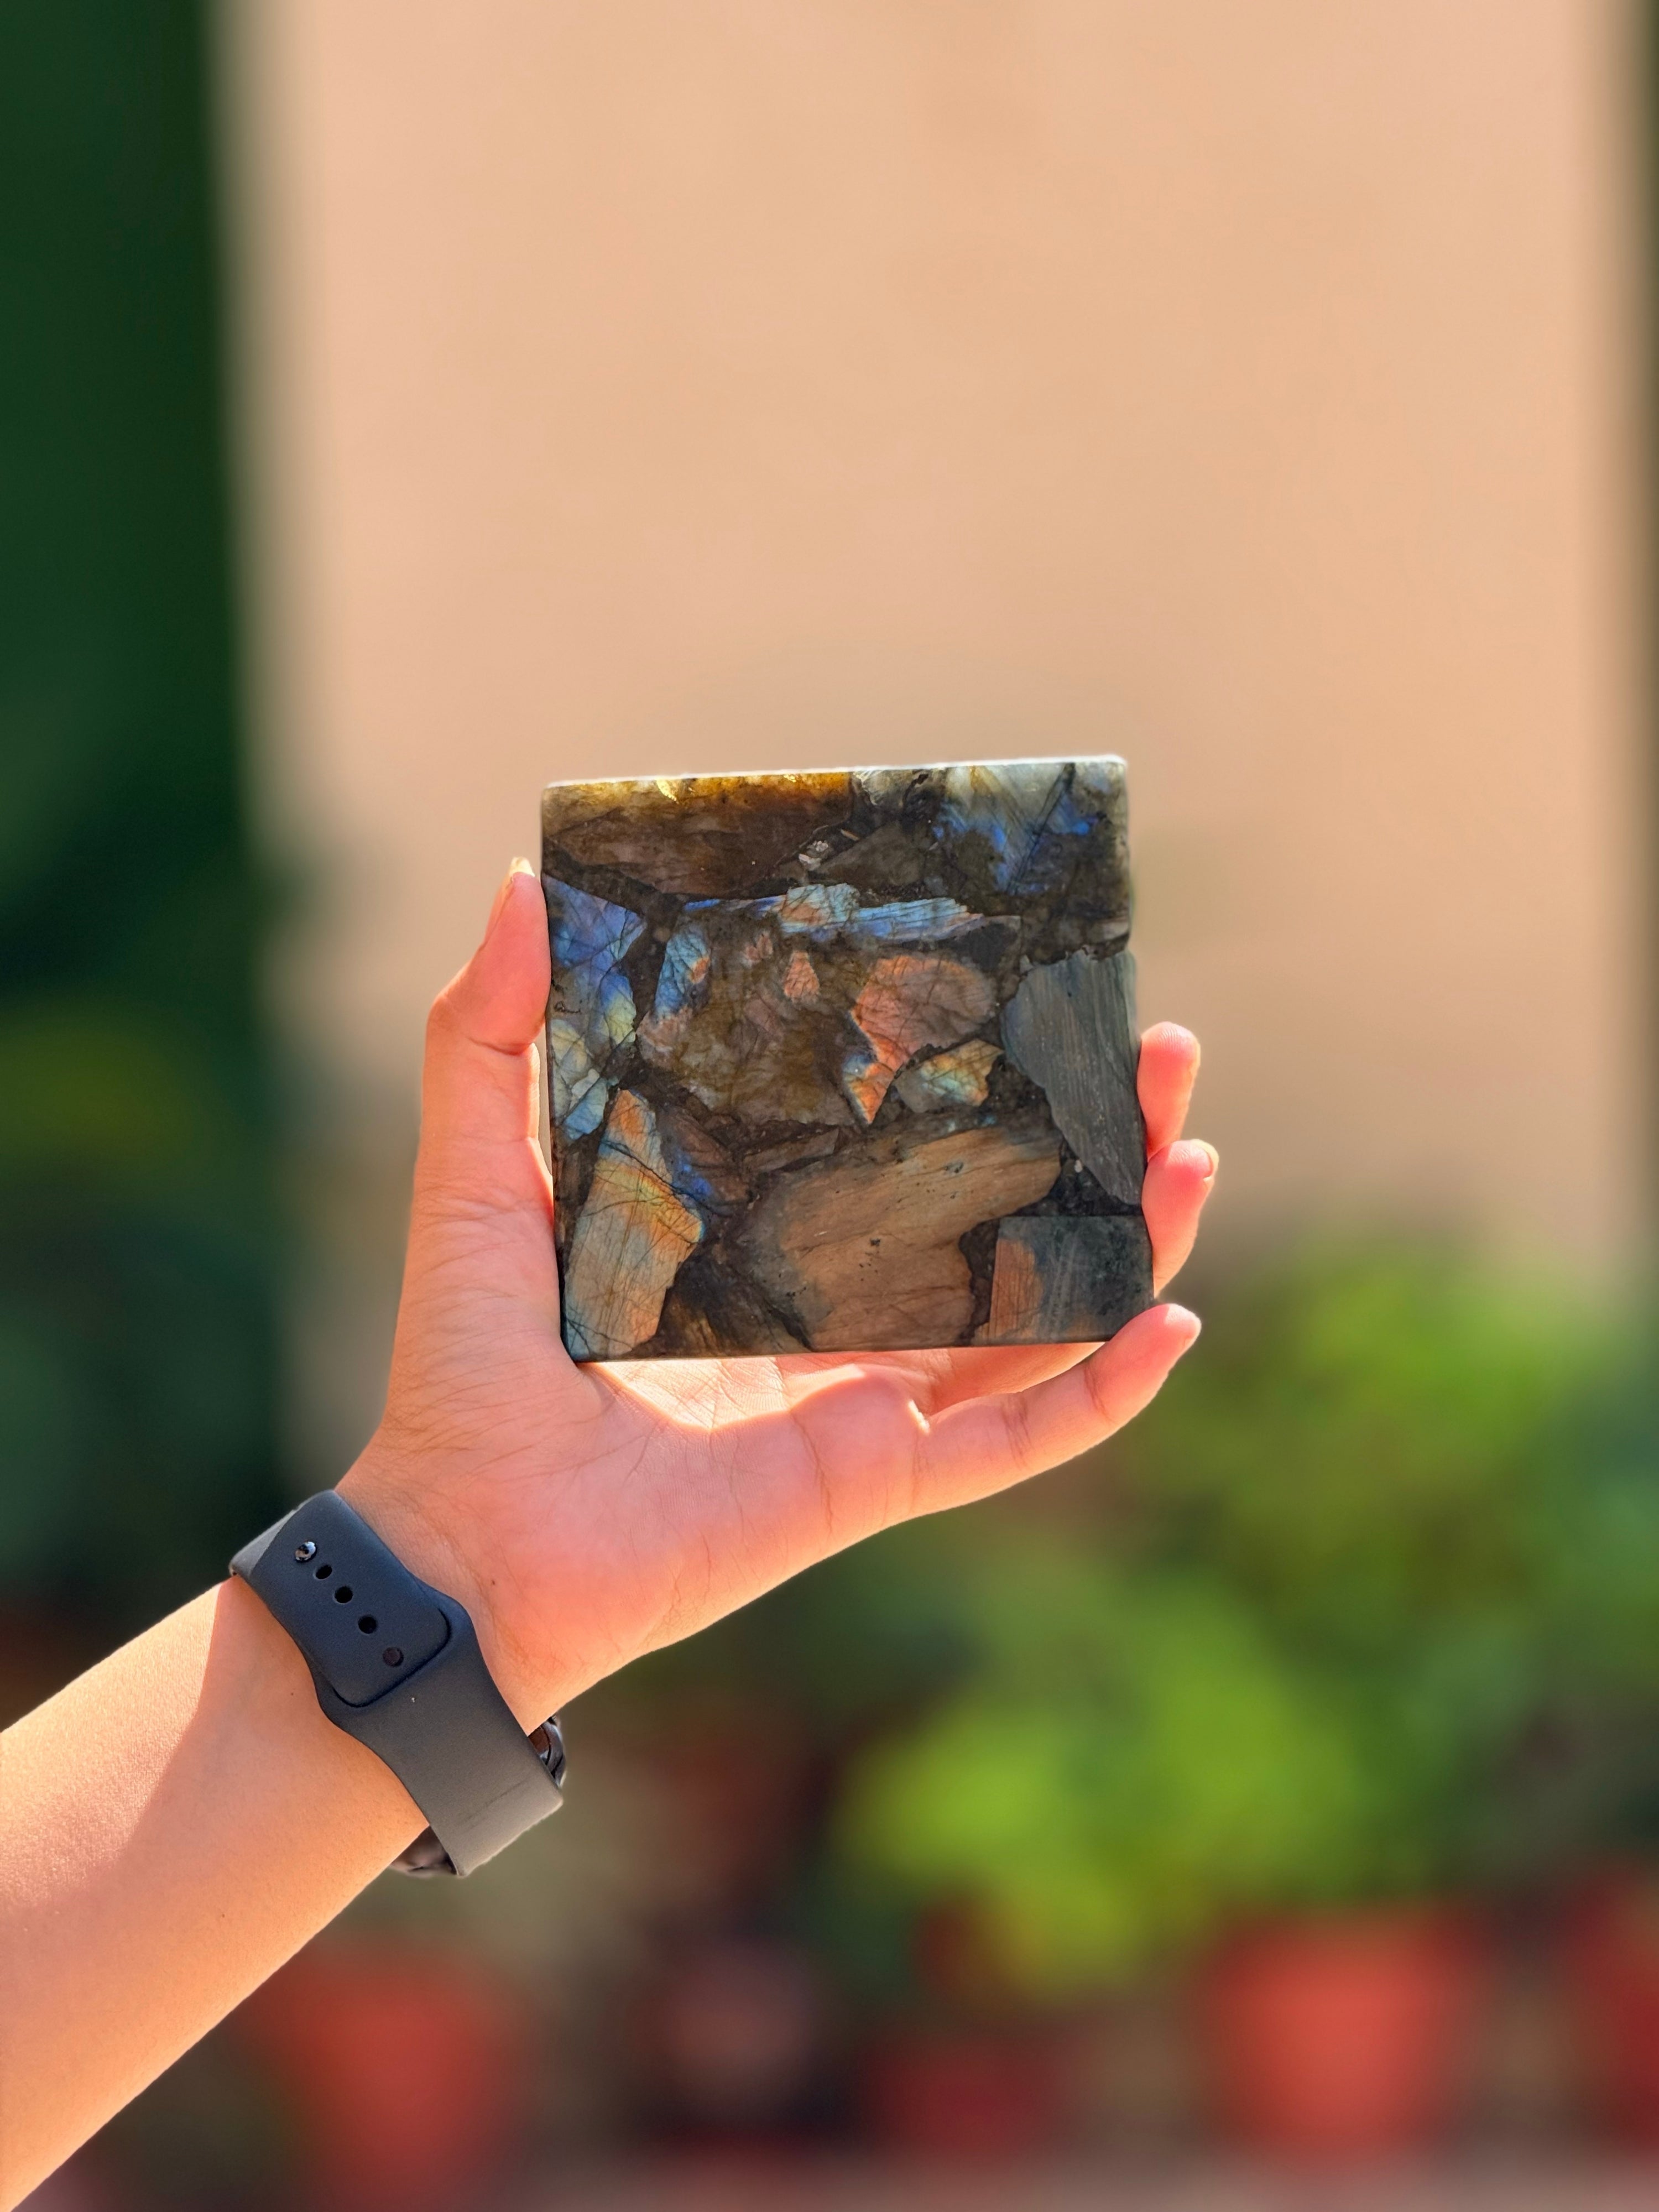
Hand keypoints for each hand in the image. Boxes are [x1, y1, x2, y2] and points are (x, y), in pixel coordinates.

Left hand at [342, 863, 1216, 1722]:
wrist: (463, 1544)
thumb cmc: (462, 1368)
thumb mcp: (474, 1173)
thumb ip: (486, 1037)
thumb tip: (520, 880)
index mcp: (758, 1240)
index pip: (899, 1142)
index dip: (978, 1070)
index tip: (1037, 987)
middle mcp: (828, 1314)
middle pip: (999, 1217)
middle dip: (1092, 1138)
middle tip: (1159, 1052)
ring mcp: (865, 1400)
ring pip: (1036, 1316)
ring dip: (1127, 1242)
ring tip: (1188, 1153)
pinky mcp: (877, 1477)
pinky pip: (1017, 1441)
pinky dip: (1102, 1392)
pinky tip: (1168, 1321)